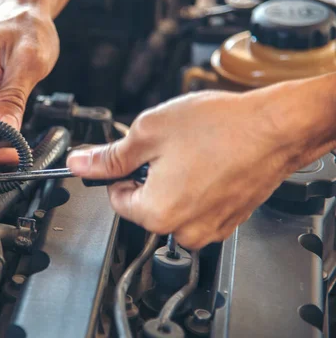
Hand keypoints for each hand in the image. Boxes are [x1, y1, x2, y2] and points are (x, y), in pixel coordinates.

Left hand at [66, 89, 325, 248]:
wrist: (276, 127)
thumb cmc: (220, 128)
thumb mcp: (148, 133)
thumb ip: (109, 156)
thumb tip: (81, 164)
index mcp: (155, 213)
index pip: (115, 199)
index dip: (119, 172)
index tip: (131, 156)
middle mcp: (182, 230)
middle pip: (143, 205)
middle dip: (148, 176)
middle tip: (167, 149)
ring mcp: (209, 228)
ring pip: (172, 207)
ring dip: (173, 182)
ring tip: (192, 155)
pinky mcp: (229, 221)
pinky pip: (198, 208)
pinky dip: (196, 188)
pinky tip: (208, 164)